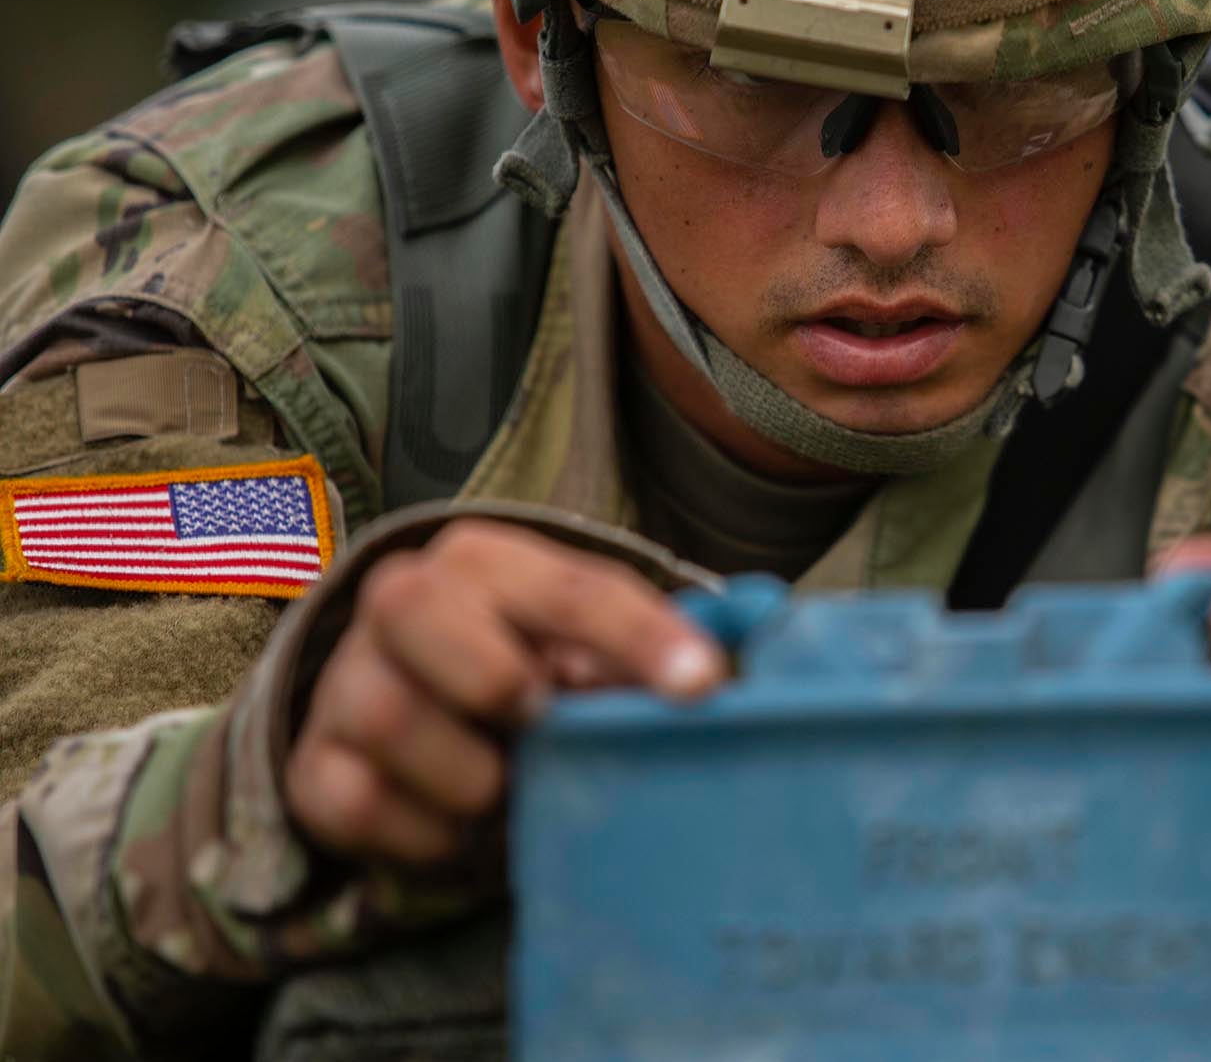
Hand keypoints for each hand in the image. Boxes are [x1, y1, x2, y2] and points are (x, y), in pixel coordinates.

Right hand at [285, 519, 724, 865]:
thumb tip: (715, 676)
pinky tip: (460, 824)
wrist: (406, 704)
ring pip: (391, 715)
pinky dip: (426, 832)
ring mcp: (346, 681)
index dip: (639, 636)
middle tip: (539, 721)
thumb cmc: (526, 664)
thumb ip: (642, 650)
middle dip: (495, 676)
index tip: (701, 687)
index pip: (569, 586)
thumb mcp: (585, 643)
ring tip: (509, 784)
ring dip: (471, 772)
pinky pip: (359, 804)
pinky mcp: (313, 765)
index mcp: (487, 560)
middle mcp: (401, 601)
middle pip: (418, 609)